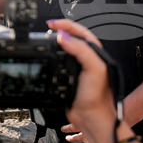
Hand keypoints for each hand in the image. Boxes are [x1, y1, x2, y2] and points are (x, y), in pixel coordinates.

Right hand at [50, 18, 118, 142]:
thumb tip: (63, 37)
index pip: (81, 32)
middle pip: (72, 38)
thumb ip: (81, 50)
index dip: (66, 25)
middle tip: (46, 28)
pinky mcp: (68, 77)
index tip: (52, 24)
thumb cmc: (97, 97)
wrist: (91, 117)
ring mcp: (77, 68)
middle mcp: (87, 59)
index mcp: (95, 53)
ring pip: (64, 49)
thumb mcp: (94, 69)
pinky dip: (50, 57)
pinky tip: (46, 56)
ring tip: (45, 39)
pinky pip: (57, 62)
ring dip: (54, 43)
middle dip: (59, 30)